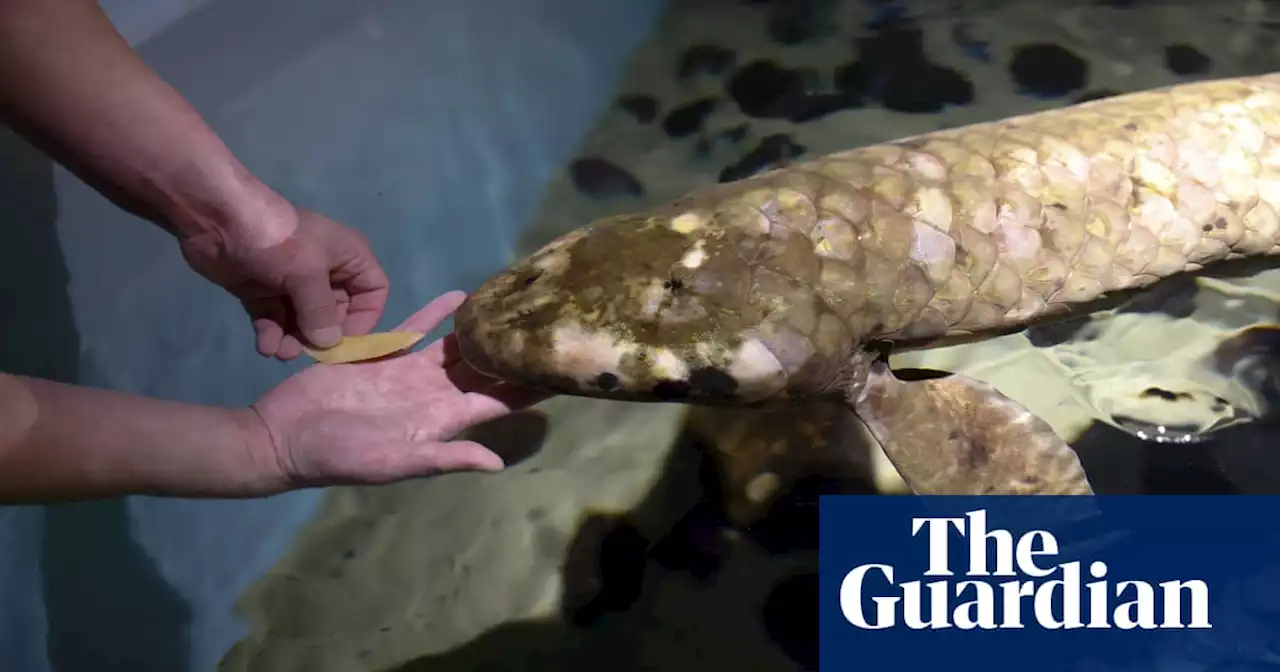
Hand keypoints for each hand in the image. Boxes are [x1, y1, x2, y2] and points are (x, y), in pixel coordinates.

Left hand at [177, 199, 389, 360]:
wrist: (216, 217)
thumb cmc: (275, 238)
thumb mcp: (307, 272)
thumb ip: (321, 312)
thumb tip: (328, 344)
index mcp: (347, 256)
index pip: (373, 291)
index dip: (365, 318)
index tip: (346, 339)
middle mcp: (324, 270)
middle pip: (337, 313)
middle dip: (321, 334)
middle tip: (306, 351)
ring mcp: (291, 281)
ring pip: (303, 320)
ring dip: (294, 339)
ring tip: (280, 351)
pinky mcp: (262, 290)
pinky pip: (274, 319)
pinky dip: (272, 334)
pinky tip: (265, 346)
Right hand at [248, 290, 550, 488]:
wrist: (285, 437)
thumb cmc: (340, 457)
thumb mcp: (395, 463)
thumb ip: (445, 457)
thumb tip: (497, 464)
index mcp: (443, 420)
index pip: (499, 401)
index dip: (530, 388)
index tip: (563, 369)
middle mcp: (433, 395)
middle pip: (486, 369)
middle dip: (515, 352)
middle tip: (550, 325)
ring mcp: (409, 374)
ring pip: (457, 348)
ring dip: (483, 331)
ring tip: (514, 306)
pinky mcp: (382, 357)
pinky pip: (416, 331)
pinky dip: (437, 314)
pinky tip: (462, 295)